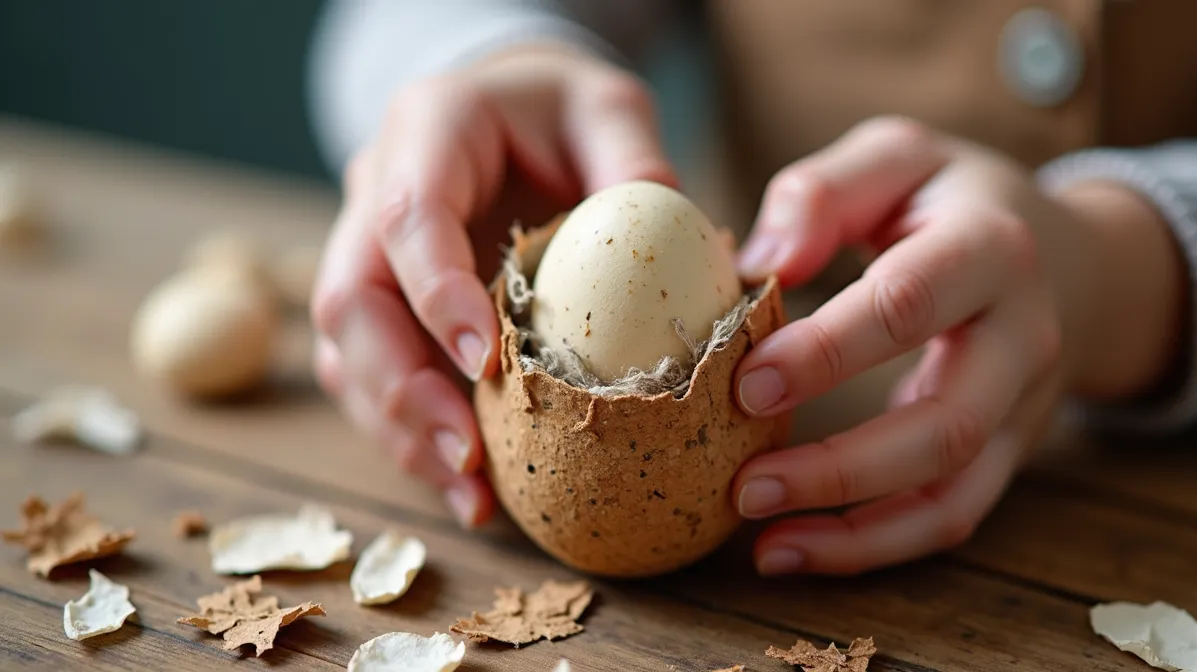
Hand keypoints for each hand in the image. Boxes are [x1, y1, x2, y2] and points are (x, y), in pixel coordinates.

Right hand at [311, 44, 675, 527]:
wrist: (509, 113)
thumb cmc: (561, 110)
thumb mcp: (609, 107)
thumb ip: (632, 157)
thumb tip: (679, 238)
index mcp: (427, 129)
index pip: (410, 215)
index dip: (437, 293)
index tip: (488, 364)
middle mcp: (373, 191)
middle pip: (350, 300)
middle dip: (403, 387)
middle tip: (468, 455)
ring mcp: (366, 252)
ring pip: (347, 353)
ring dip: (402, 430)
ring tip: (471, 495)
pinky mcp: (381, 306)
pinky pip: (370, 377)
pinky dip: (411, 435)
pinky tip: (466, 483)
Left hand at [728, 117, 1187, 574]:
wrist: (1071, 256)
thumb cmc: (955, 198)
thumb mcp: (898, 156)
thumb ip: (825, 191)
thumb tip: (762, 262)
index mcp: (990, 248)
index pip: (909, 306)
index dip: (828, 350)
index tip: (745, 380)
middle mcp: (1022, 337)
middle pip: (946, 425)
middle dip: (841, 466)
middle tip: (745, 484)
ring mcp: (1021, 408)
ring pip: (953, 493)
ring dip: (855, 529)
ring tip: (764, 544)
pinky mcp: (1007, 454)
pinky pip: (949, 517)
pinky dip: (874, 547)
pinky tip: (795, 548)